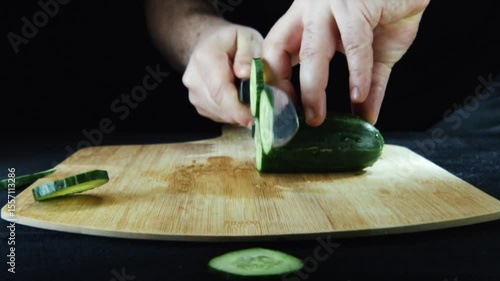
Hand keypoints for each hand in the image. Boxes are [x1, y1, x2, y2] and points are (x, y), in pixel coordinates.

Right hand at [182, 24, 262, 127]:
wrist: (208, 44)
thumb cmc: (231, 41)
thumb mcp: (246, 37)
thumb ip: (248, 54)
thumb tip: (246, 74)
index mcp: (205, 58)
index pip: (220, 91)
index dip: (239, 109)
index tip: (256, 117)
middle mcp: (194, 79)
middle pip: (221, 106)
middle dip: (244, 112)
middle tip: (263, 109)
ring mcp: (193, 94)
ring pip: (221, 114)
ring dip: (239, 113)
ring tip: (250, 98)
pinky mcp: (198, 105)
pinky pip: (218, 116)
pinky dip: (232, 113)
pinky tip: (238, 99)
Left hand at [263, 0, 430, 125]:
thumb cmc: (386, 9)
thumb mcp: (370, 52)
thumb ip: (366, 84)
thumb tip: (365, 116)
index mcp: (305, 19)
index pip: (274, 50)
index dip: (273, 80)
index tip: (282, 109)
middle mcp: (310, 10)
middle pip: (281, 52)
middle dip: (285, 91)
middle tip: (297, 120)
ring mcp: (330, 6)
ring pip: (312, 52)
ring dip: (313, 89)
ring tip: (319, 117)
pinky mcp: (356, 5)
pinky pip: (353, 46)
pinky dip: (357, 74)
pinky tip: (360, 95)